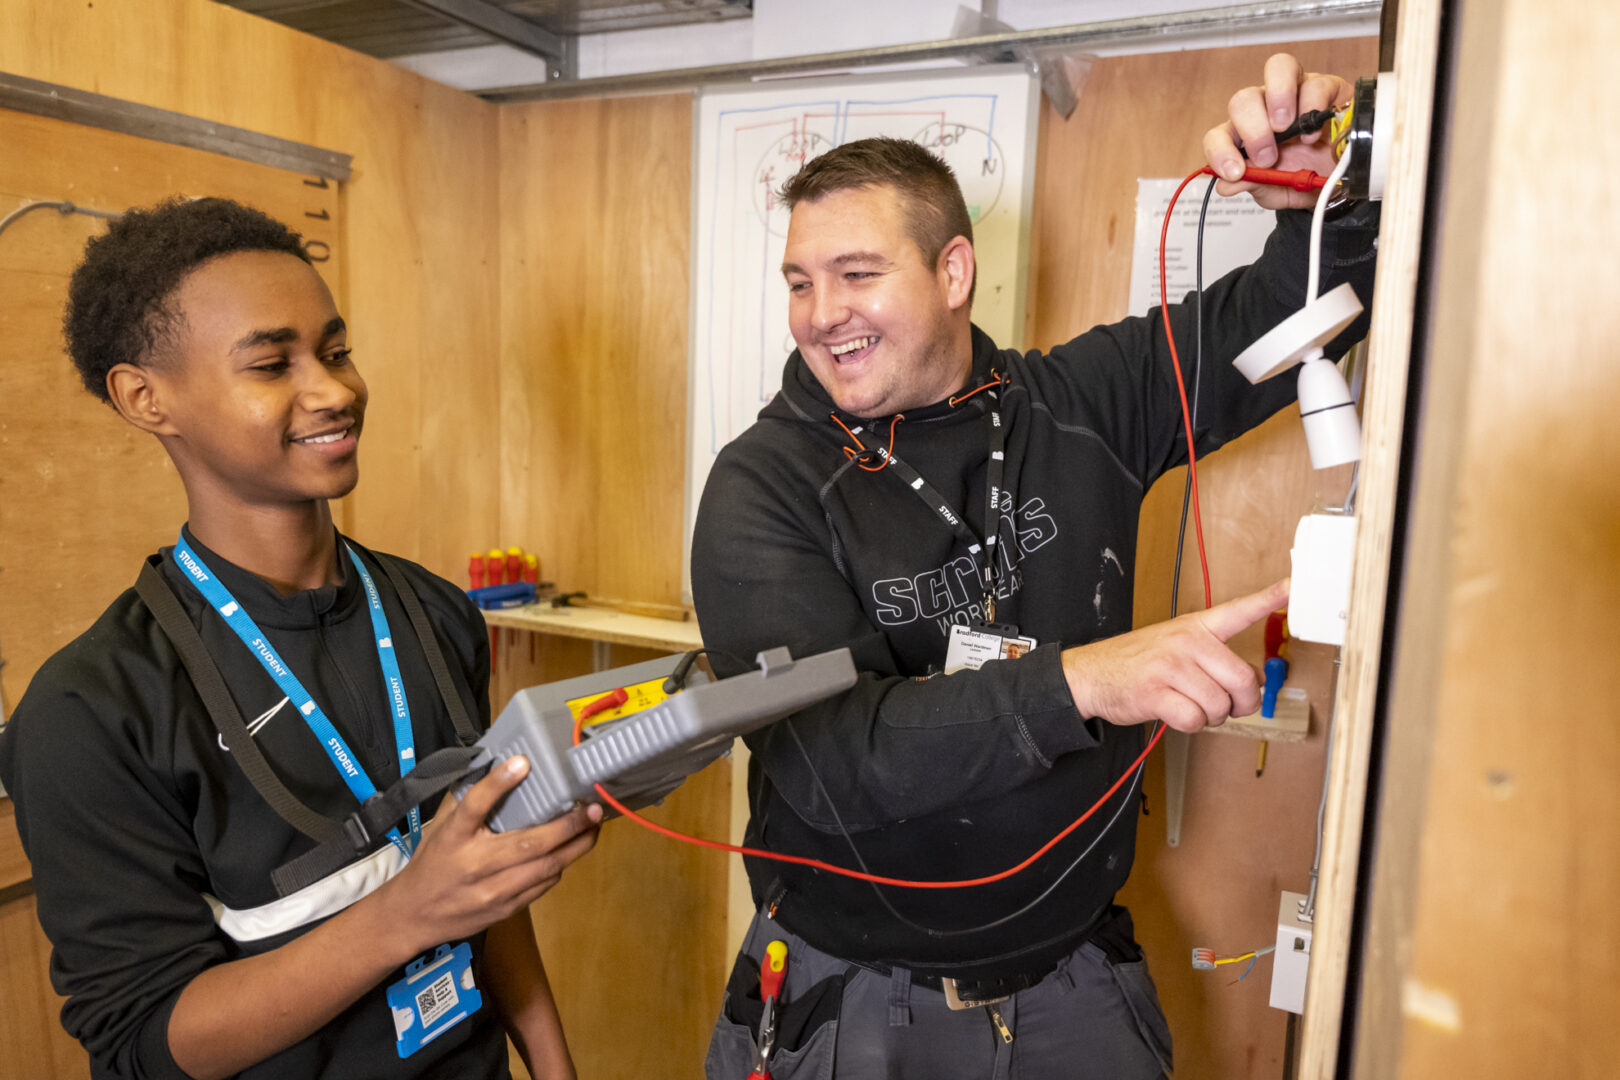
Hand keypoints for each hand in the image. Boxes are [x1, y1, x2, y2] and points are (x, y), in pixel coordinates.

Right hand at [376, 757, 601, 957]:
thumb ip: (469, 800)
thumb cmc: (432, 864)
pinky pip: (543, 886)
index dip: (499, 783)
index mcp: (453, 837)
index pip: (475, 805)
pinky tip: (571, 851)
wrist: (414, 916)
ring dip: (575, 847)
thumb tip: (502, 767)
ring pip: (546, 868)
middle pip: (529, 843)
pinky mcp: (506, 908)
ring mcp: (493, 891)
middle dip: (568, 826)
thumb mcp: (441, 826)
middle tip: (591, 809)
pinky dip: (560, 866)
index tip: (523, 763)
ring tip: (593, 827)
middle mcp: (475, 864)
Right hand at [1061, 579, 1287, 731]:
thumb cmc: (1138, 664)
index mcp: (1195, 627)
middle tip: (1229, 707)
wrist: (1090, 675)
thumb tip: (1252, 681)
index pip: (1239, 610)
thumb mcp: (1177, 648)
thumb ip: (1215, 659)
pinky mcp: (1155, 693)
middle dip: (1242, 704)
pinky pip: (1194, 719)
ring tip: (1192, 707)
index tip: (1294, 585)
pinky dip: (1190, 726)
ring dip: (1212, 718)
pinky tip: (1176, 715)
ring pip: (1220, 705)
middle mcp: (1186, 642)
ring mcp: (1170, 666)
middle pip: (1242, 680)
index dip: (1270, 597)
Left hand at [1203, 53, 1354, 209]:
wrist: (1340, 179)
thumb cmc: (1302, 179)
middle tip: (1268, 156)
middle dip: (1253, 129)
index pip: (1218, 135)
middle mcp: (1265, 107)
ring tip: (1287, 128)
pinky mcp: (1327, 87)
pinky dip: (1313, 106)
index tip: (1235, 172)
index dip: (1220, 152)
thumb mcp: (1276, 191)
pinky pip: (1316, 83)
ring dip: (1279, 98)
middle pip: (1243, 99)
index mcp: (1245, 136)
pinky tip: (1314, 134)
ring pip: (1278, 68)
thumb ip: (1253, 184)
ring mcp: (1295, 92)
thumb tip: (1226, 185)